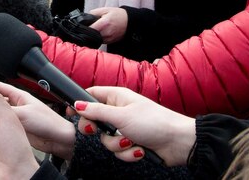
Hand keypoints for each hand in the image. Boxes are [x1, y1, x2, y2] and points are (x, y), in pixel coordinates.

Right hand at [0, 81, 75, 159]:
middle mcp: (18, 106)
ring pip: (0, 114)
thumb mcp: (22, 113)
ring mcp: (18, 118)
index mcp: (20, 96)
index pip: (1, 87)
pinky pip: (3, 126)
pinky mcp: (18, 130)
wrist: (58, 140)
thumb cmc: (47, 122)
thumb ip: (4, 107)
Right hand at [73, 86, 195, 165]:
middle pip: (95, 121)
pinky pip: (118, 151)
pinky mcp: (131, 143)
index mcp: (117, 97)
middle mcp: (120, 111)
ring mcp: (125, 128)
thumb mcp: (121, 115)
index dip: (80, 103)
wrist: (178, 143)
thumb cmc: (155, 122)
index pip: (91, 95)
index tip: (70, 112)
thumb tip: (78, 104)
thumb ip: (97, 111)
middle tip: (100, 131)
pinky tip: (140, 149)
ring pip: (106, 140)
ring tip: (132, 140)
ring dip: (118, 144)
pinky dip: (128, 153)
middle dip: (99, 131)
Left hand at [87, 7, 127, 43]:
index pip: (89, 29)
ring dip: (94, 35)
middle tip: (91, 26)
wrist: (130, 21)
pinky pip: (101, 41)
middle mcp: (106, 33)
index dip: (85, 27)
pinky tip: (102, 32)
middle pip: (92, 35)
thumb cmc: (118, 15)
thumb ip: (94, 12)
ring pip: (96, 40)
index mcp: (104, 23)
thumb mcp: (105, 9)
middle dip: (89, 31)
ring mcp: (109, 39)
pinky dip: (99, 37)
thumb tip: (86, 17)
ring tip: (97, 29)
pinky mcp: (111, 42)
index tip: (84, 25)